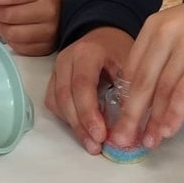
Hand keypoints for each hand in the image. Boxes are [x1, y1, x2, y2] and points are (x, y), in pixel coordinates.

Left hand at [0, 0, 61, 55]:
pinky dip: (9, 38)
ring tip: (5, 19)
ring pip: (11, 33)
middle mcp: (49, 12)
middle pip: (8, 15)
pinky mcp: (44, 48)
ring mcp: (48, 33)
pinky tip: (14, 29)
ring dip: (1, 26)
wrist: (64, 14)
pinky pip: (17, 46)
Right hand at [44, 26, 132, 153]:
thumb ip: (129, 89)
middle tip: (95, 146)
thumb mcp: (130, 62)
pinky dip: (67, 119)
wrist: (102, 36)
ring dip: (73, 125)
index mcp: (86, 52)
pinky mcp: (53, 80)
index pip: (83, 84)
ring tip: (91, 144)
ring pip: (56, 102)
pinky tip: (83, 129)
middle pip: (65, 96)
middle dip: (80, 124)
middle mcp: (66, 59)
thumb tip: (130, 125)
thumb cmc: (118, 50)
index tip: (101, 135)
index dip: (89, 112)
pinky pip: (54, 103)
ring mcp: (56, 70)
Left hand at [114, 0, 183, 149]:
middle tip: (124, 139)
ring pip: (163, 89)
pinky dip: (174, 113)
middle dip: (132, 114)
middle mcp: (165, 34)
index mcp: (151, 28)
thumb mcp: (172, 35)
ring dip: (155, 119)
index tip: (120, 122)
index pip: (131, 69)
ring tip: (150, 140)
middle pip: (143, 81)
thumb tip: (137, 102)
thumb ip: (155, 59)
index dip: (124, 99)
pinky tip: (169, 129)